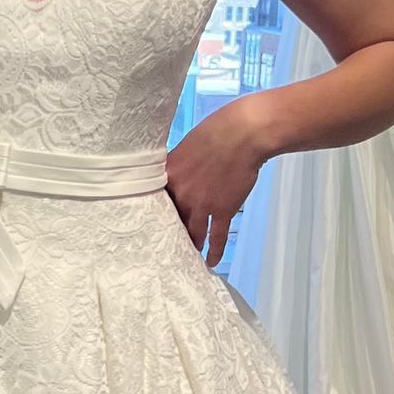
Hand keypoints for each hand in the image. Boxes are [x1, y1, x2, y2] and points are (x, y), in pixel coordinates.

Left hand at [165, 100, 267, 269]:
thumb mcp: (186, 146)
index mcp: (168, 175)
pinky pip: (216, 237)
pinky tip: (211, 262)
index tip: (150, 223)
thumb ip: (177, 164)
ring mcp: (201, 205)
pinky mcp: (222, 210)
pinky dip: (214, 251)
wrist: (243, 135)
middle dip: (168, 233)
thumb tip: (174, 172)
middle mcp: (181, 194)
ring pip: (192, 232)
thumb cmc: (215, 131)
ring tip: (185, 257)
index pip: (155, 200)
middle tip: (163, 247)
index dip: (153, 213)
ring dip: (189, 245)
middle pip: (170, 219)